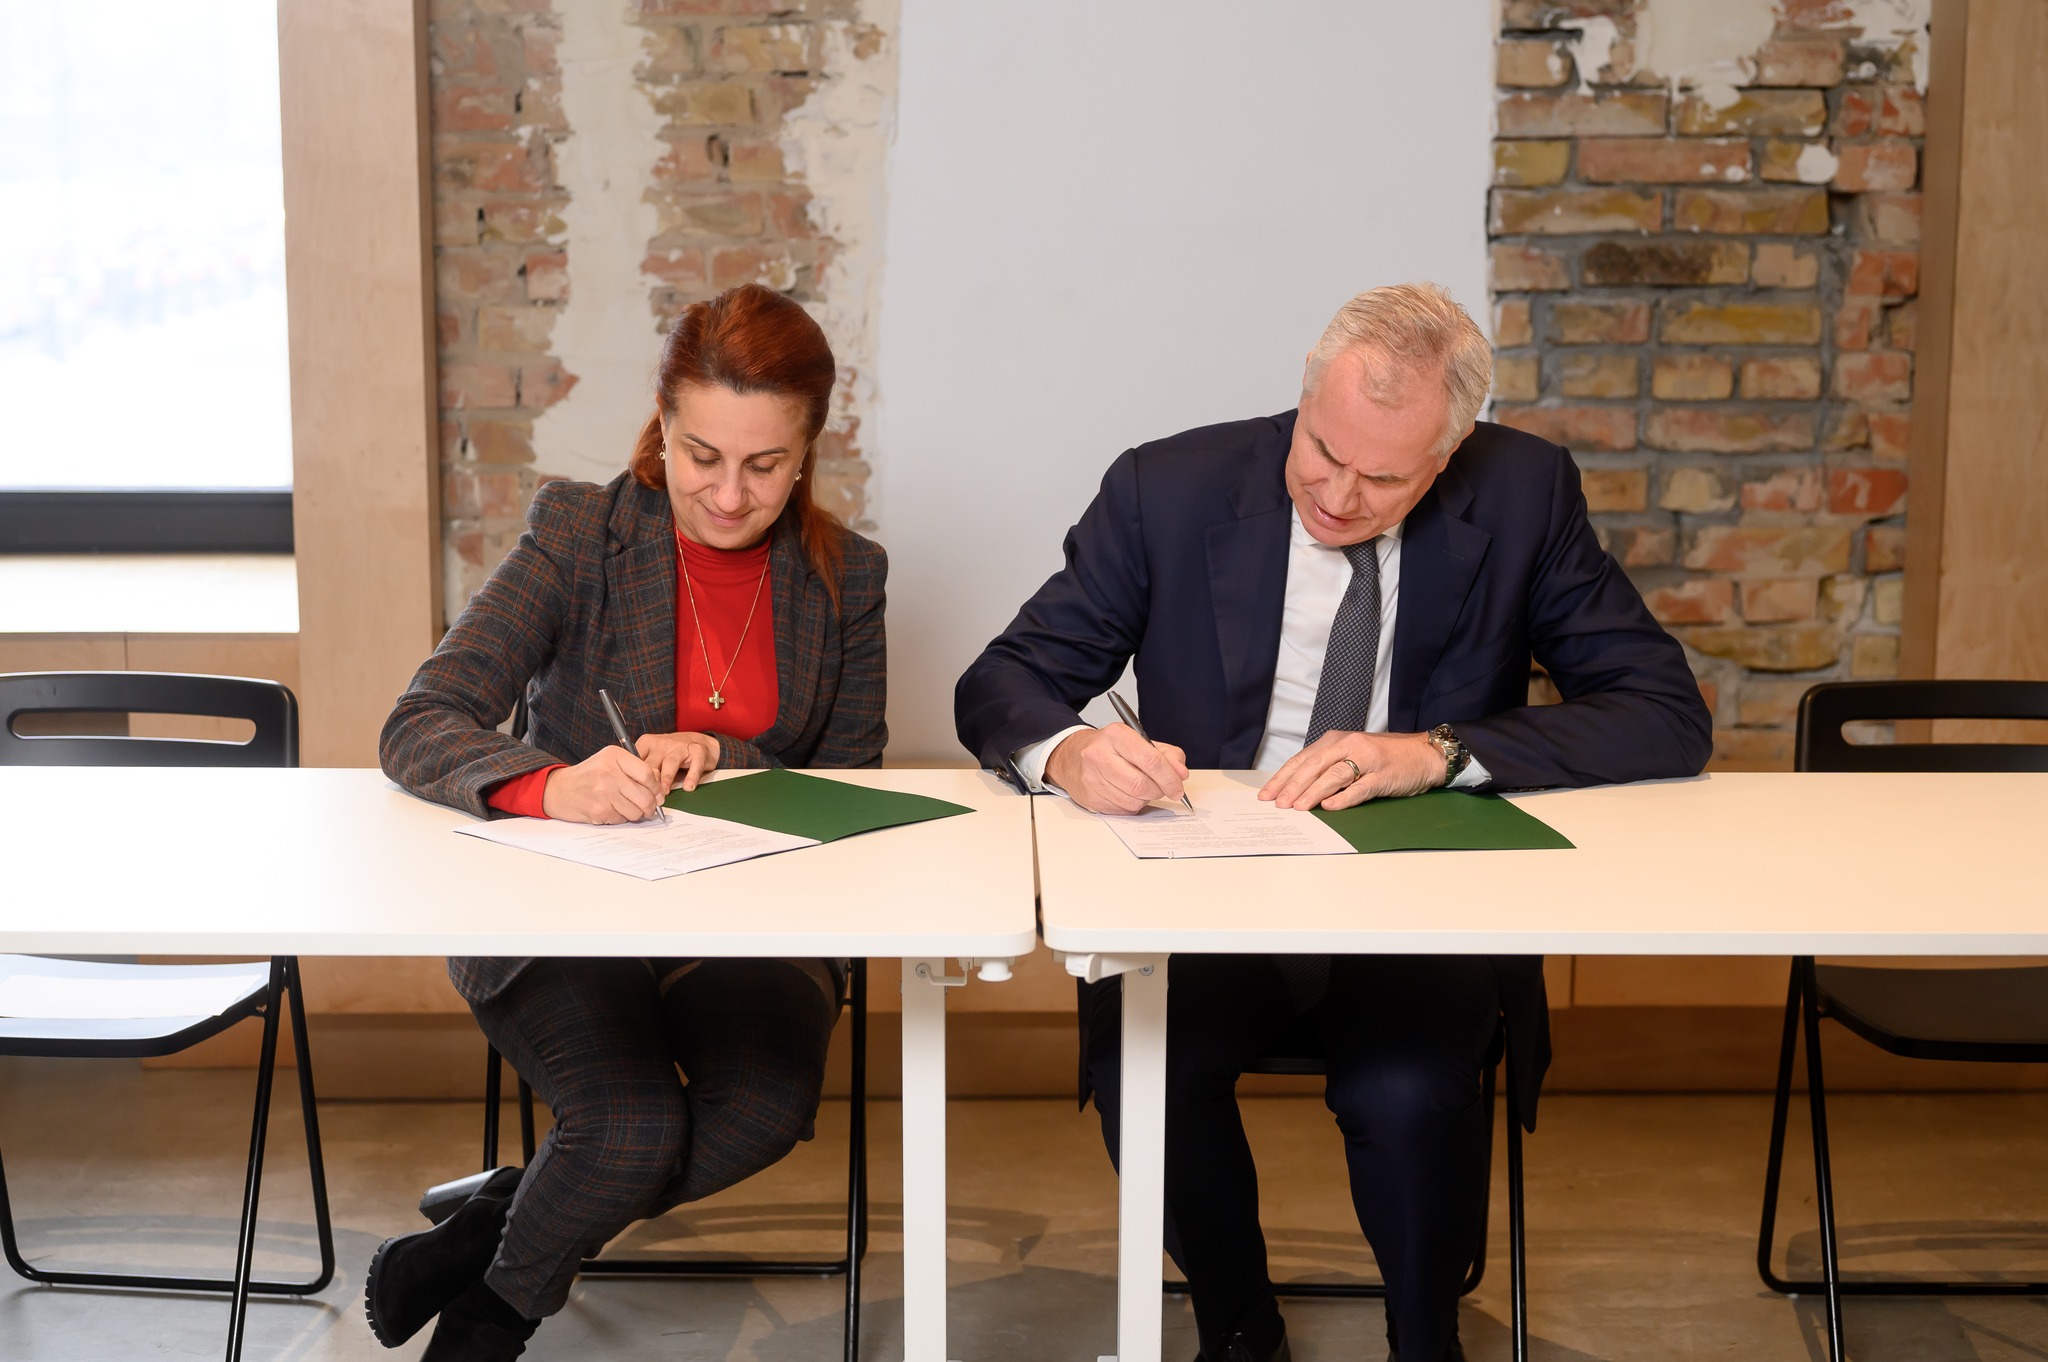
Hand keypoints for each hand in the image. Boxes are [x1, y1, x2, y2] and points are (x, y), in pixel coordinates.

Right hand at [540, 745, 666, 823]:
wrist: (558, 789)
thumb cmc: (588, 775)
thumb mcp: (609, 762)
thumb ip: (634, 770)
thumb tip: (659, 792)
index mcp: (614, 756)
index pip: (647, 774)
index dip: (655, 787)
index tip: (657, 793)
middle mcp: (609, 772)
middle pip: (645, 796)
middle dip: (651, 806)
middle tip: (649, 808)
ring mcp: (603, 792)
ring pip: (636, 811)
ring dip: (636, 814)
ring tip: (626, 807)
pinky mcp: (599, 810)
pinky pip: (622, 819)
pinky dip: (620, 818)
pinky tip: (610, 809)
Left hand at [635, 731, 719, 792]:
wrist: (699, 741)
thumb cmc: (672, 752)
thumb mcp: (653, 755)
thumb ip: (643, 769)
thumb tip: (632, 790)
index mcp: (648, 743)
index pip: (636, 759)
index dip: (634, 777)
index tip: (634, 792)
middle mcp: (663, 743)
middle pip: (652, 763)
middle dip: (649, 781)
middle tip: (647, 797)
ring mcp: (680, 746)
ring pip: (670, 762)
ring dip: (666, 778)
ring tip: (664, 792)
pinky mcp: (698, 751)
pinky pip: (695, 764)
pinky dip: (691, 776)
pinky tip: (688, 787)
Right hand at [1044, 723, 1189, 814]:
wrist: (1072, 756)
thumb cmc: (1110, 748)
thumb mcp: (1141, 742)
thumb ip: (1167, 755)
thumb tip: (1180, 774)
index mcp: (1117, 735)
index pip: (1151, 760)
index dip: (1169, 778)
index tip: (1178, 787)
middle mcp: (1100, 755)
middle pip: (1142, 784)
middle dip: (1158, 790)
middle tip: (1162, 788)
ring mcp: (1092, 777)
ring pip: (1133, 800)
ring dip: (1145, 799)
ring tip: (1141, 788)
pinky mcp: (1089, 797)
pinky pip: (1122, 810)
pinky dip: (1131, 805)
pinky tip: (1126, 793)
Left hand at [1259, 731, 1447, 810]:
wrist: (1424, 754)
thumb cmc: (1384, 757)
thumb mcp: (1351, 754)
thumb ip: (1327, 767)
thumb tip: (1297, 788)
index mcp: (1336, 741)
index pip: (1302, 759)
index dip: (1282, 777)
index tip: (1266, 794)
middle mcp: (1348, 745)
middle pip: (1314, 766)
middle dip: (1292, 786)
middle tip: (1277, 804)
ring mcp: (1367, 760)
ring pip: (1334, 775)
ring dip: (1313, 792)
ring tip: (1298, 807)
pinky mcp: (1383, 775)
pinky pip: (1360, 788)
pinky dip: (1344, 798)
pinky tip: (1330, 807)